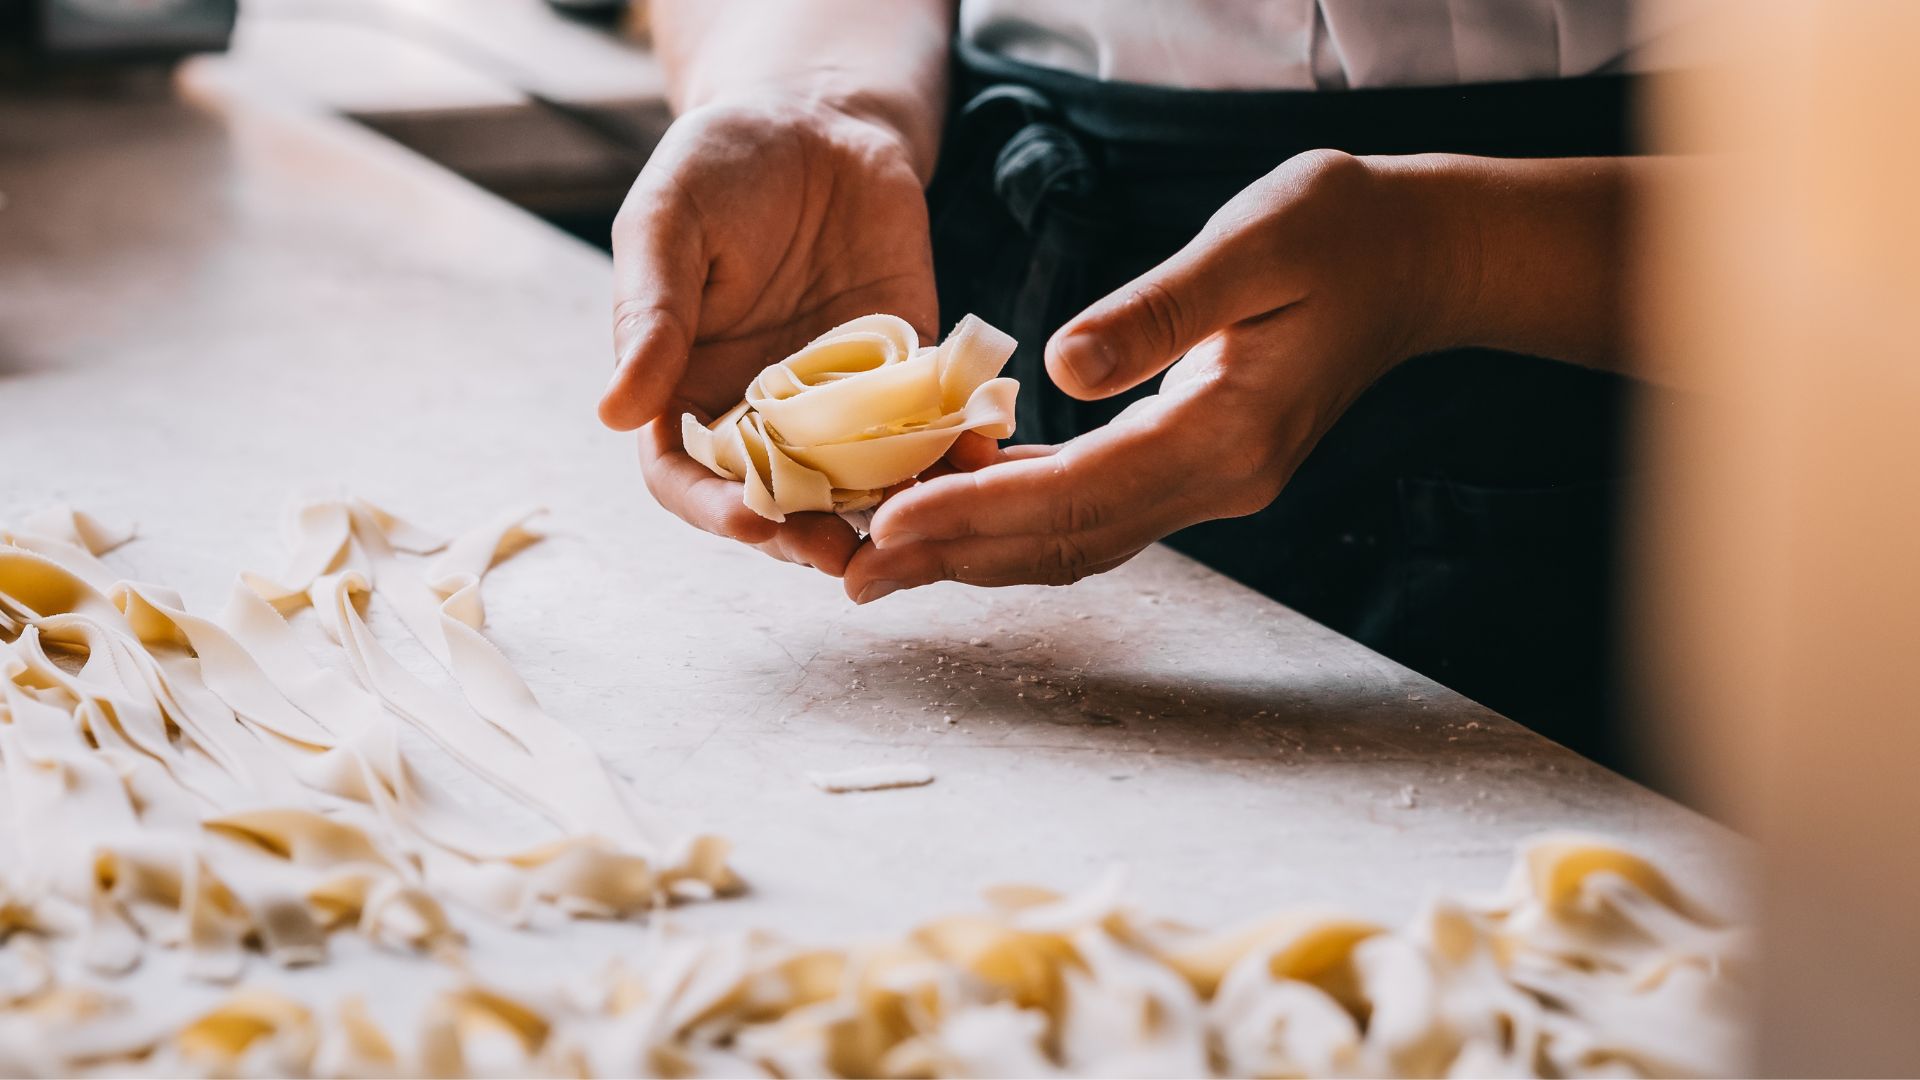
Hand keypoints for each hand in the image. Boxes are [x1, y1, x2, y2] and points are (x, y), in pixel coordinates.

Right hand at [599, 97, 938, 575]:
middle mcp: (763, 411)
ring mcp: (840, 399)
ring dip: (885, 512)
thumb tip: (612, 412)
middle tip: (840, 554)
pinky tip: (975, 455)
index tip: (752, 523)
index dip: (714, 511)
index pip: (687, 479)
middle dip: (805, 537)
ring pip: (858, 482)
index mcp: (688, 389)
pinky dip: (952, 449)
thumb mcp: (666, 225)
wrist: (817, 117)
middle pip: (778, 502)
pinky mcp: (908, 370)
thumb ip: (649, 316)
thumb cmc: (721, 164)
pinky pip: (929, 425)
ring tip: (914, 528)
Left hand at [846, 150, 1467, 602]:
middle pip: (1067, 541)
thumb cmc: (1342, 231)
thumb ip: (1160, 309)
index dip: (981, 508)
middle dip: (957, 557)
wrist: (1418, 260)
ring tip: (884, 561)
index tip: (893, 521)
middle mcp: (1220, 480)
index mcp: (1229, 432)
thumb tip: (1062, 364)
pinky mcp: (1200, 466)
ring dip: (980, 554)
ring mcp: (1213, 484)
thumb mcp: (1255, 243)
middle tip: (853, 574)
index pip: (1082, 491)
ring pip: (1077, 540)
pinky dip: (1021, 517)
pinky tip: (960, 506)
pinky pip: (1096, 512)